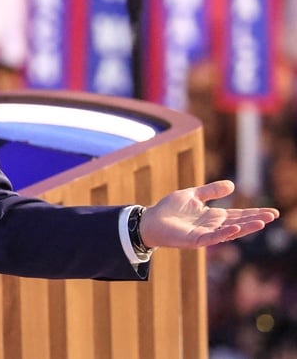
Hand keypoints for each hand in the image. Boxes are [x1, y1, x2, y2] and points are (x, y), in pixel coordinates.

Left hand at [140, 180, 278, 248]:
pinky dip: (225, 233)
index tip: (271, 211)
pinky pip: (213, 237)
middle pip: (239, 222)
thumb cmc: (169, 209)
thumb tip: (232, 185)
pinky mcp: (195, 240)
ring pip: (229, 231)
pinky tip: (236, 229)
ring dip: (246, 227)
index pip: (238, 214)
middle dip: (256, 219)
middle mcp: (212, 226)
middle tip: (273, 215)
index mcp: (213, 216)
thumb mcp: (193, 195)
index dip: (254, 212)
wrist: (150, 220)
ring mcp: (205, 234)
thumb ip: (211, 191)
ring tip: (262, 222)